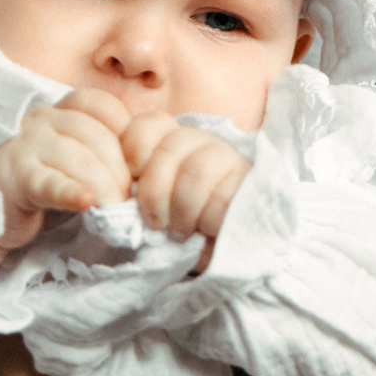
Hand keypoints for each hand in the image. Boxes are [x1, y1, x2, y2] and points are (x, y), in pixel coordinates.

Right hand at [0, 89, 132, 262]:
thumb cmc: (34, 184)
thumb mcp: (68, 159)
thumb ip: (99, 154)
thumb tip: (143, 170)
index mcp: (57, 111)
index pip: (100, 105)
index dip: (125, 131)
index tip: (136, 162)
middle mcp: (40, 120)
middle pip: (94, 135)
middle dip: (119, 169)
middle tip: (130, 199)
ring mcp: (25, 146)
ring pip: (77, 158)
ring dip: (104, 186)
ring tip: (114, 209)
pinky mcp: (14, 178)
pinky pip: (48, 182)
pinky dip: (70, 192)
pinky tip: (86, 201)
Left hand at [121, 112, 250, 253]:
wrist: (231, 251)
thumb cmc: (185, 231)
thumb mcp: (154, 209)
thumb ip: (138, 192)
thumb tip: (123, 192)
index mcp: (173, 141)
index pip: (149, 124)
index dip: (135, 148)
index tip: (132, 180)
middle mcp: (202, 142)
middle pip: (169, 149)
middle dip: (154, 192)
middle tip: (155, 222)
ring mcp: (230, 159)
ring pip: (195, 171)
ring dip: (182, 210)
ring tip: (181, 231)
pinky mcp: (252, 183)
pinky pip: (222, 197)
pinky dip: (206, 220)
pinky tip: (207, 231)